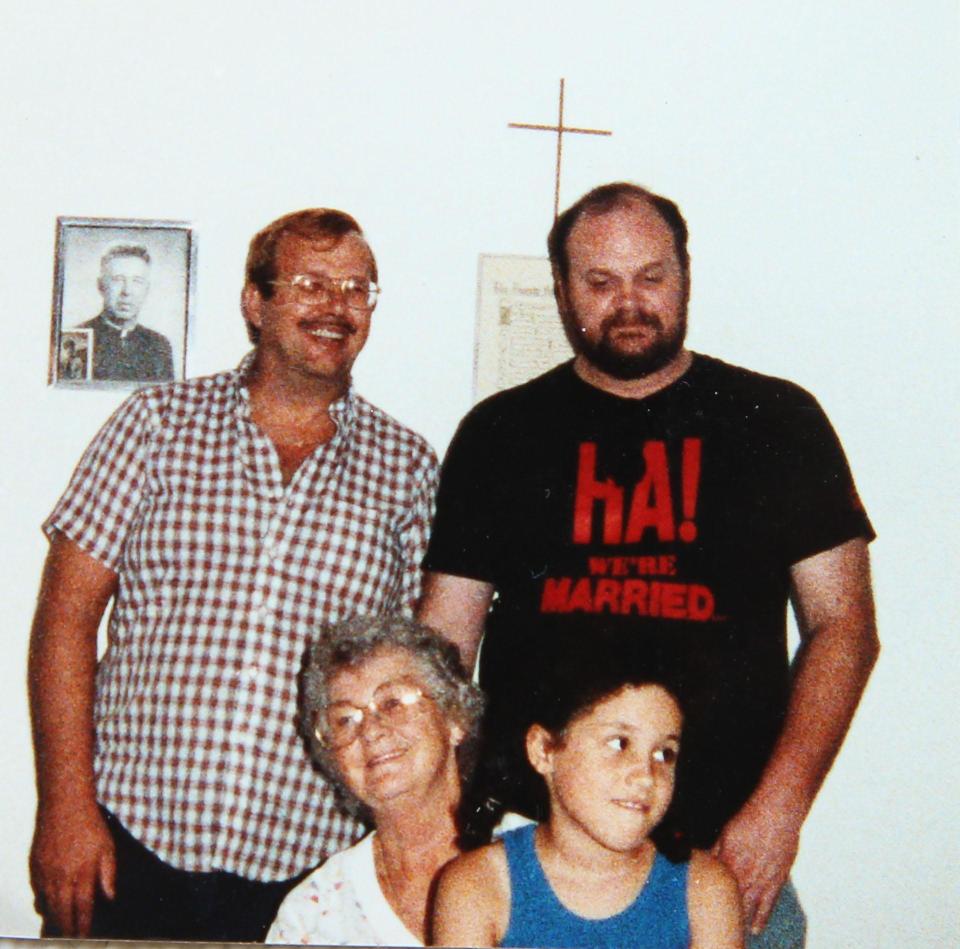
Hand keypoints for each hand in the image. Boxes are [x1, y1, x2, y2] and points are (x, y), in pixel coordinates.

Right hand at [30, 801, 115, 936]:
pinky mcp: (36, 866)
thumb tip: (109, 897)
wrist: (65, 804)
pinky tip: (50, 908)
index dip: (82, 926)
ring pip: (48, 905)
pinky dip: (43, 903)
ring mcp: (46, 872)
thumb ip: (108, 873)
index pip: (81, 907)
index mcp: (82, 871)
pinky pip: (38, 892)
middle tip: (71, 940)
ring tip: (62, 929)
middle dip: (66, 929)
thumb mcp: (107, 847)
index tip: (84, 938)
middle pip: (62, 912)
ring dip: (55, 919)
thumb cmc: (90, 824)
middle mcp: (61, 876)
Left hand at [713, 793, 802, 934]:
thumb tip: (700, 858)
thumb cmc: (750, 817)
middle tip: (714, 926)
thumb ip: (714, 850)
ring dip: (740, 920)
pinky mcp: (776, 881)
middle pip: (730, 901)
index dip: (707, 900)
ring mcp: (761, 879)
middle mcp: (743, 873)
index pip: (714, 886)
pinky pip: (768, 905)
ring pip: (747, 907)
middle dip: (722, 914)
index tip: (700, 911)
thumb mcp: (726, 831)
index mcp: (727, 860)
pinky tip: (755, 930)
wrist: (777, 812)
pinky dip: (761, 918)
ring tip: (733, 933)